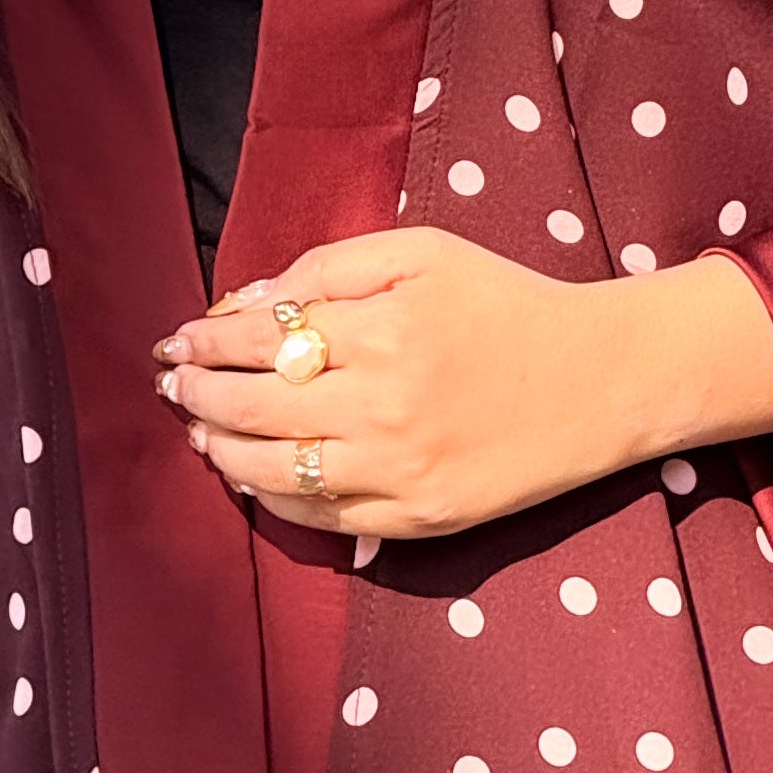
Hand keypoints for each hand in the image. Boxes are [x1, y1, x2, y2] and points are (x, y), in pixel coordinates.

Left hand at [150, 227, 772, 538]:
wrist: (601, 380)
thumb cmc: (506, 303)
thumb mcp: (424, 252)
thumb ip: (333, 265)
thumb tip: (247, 302)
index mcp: (384, 330)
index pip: (262, 339)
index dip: (206, 341)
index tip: (177, 338)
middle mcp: (385, 406)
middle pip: (252, 408)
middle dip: (197, 394)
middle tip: (171, 384)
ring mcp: (398, 472)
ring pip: (272, 472)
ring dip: (218, 451)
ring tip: (196, 432)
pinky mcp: (416, 520)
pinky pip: (320, 518)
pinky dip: (271, 498)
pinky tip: (249, 476)